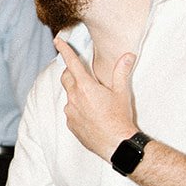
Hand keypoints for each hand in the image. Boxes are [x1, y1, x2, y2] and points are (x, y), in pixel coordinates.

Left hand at [54, 35, 137, 160]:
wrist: (116, 144)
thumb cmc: (119, 118)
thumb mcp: (122, 93)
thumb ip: (122, 71)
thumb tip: (127, 55)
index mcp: (85, 87)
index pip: (72, 63)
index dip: (64, 50)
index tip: (57, 40)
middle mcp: (74, 98)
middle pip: (66, 77)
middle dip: (71, 72)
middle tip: (82, 72)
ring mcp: (70, 112)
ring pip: (69, 96)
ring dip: (77, 92)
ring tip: (94, 100)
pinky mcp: (70, 124)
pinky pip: (71, 111)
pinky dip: (77, 108)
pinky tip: (91, 114)